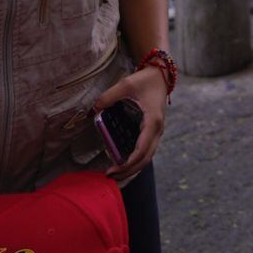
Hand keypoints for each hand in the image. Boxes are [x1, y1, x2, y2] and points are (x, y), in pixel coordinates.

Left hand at [92, 67, 167, 181]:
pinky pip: (146, 151)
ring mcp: (157, 132)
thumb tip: (92, 110)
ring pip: (147, 157)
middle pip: (146, 158)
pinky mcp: (153, 131)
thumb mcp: (126, 84)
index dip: (128, 163)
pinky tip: (123, 163)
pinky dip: (136, 160)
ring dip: (133, 168)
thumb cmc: (144, 80)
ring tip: (115, 174)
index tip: (113, 169)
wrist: (160, 75)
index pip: (142, 149)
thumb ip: (108, 97)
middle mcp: (157, 129)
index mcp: (153, 120)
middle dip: (129, 171)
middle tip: (110, 177)